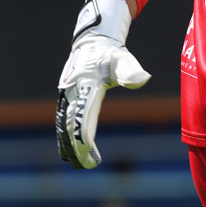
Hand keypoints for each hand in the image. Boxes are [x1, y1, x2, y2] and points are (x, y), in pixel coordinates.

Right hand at [56, 0, 149, 169]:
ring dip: (67, 144)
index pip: (83, 114)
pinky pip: (62, 119)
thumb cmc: (110, 54)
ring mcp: (66, 94)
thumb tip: (144, 78)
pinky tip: (67, 149)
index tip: (88, 150)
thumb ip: (131, 71)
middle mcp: (73, 91)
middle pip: (71, 123)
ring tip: (76, 163)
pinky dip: (63, 135)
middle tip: (86, 165)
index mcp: (87, 85)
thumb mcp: (122, 59)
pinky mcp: (65, 97)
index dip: (84, 134)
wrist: (91, 42)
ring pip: (63, 123)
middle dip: (76, 145)